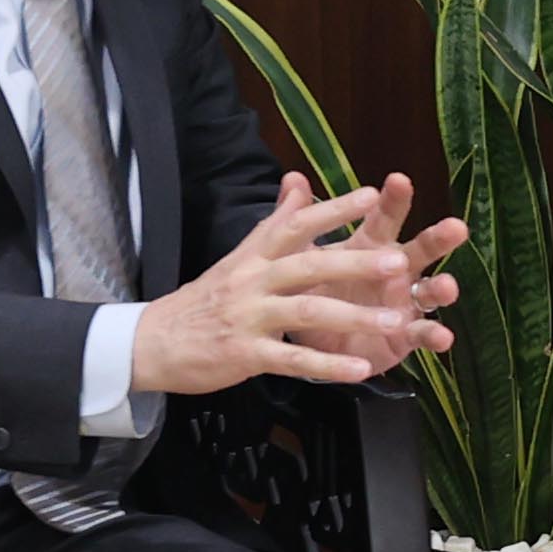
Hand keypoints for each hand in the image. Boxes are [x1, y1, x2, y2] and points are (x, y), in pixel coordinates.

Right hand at [129, 173, 467, 396]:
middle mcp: (253, 281)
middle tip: (399, 261)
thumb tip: (298, 181)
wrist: (153, 342)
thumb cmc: (205, 299)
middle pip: (309, 265)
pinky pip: (293, 360)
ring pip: (307, 311)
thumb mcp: (238, 257)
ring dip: (354, 317)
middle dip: (357, 262)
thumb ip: (274, 223)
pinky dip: (327, 366)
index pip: (296, 224)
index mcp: (254, 255)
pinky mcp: (246, 354)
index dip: (333, 209)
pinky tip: (359, 370)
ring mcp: (249, 317)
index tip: (372, 195)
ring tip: (395, 321)